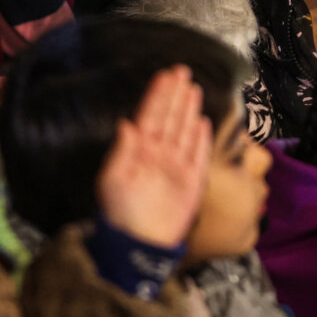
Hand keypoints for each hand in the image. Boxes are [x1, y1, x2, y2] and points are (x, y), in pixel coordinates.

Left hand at [96, 66, 211, 248]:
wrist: (138, 246)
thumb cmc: (119, 214)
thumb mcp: (113, 181)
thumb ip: (121, 152)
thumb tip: (126, 123)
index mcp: (138, 151)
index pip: (150, 116)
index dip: (158, 95)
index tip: (165, 75)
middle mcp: (158, 155)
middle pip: (169, 118)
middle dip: (175, 94)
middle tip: (181, 71)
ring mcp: (176, 168)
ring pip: (184, 132)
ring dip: (188, 110)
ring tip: (192, 88)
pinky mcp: (191, 183)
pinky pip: (199, 156)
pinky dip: (201, 140)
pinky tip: (203, 122)